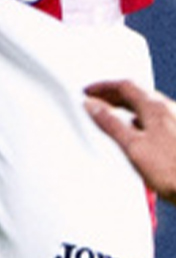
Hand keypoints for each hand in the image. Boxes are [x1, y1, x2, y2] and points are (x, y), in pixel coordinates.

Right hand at [85, 78, 175, 202]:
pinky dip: (141, 121)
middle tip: (98, 100)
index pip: (125, 86)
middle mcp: (169, 110)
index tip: (89, 91)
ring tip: (114, 117)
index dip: (104, 87)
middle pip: (139, 94)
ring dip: (129, 107)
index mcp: (155, 108)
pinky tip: (139, 136)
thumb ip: (111, 125)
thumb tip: (93, 107)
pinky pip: (158, 121)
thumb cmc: (174, 170)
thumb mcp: (134, 147)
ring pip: (150, 107)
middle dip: (115, 95)